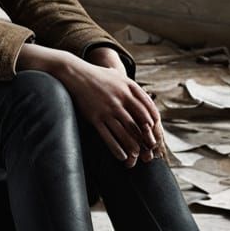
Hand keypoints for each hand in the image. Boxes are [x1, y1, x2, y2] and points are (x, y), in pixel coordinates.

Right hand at [61, 52, 162, 167]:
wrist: (76, 74)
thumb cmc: (99, 76)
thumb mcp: (119, 77)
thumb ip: (134, 88)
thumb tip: (148, 99)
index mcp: (129, 89)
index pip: (147, 109)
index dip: (153, 123)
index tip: (154, 132)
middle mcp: (120, 99)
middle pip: (138, 124)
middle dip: (145, 139)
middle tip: (149, 149)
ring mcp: (107, 109)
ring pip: (125, 133)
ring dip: (132, 147)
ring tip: (136, 155)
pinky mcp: (95, 117)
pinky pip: (108, 137)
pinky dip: (116, 149)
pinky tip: (122, 156)